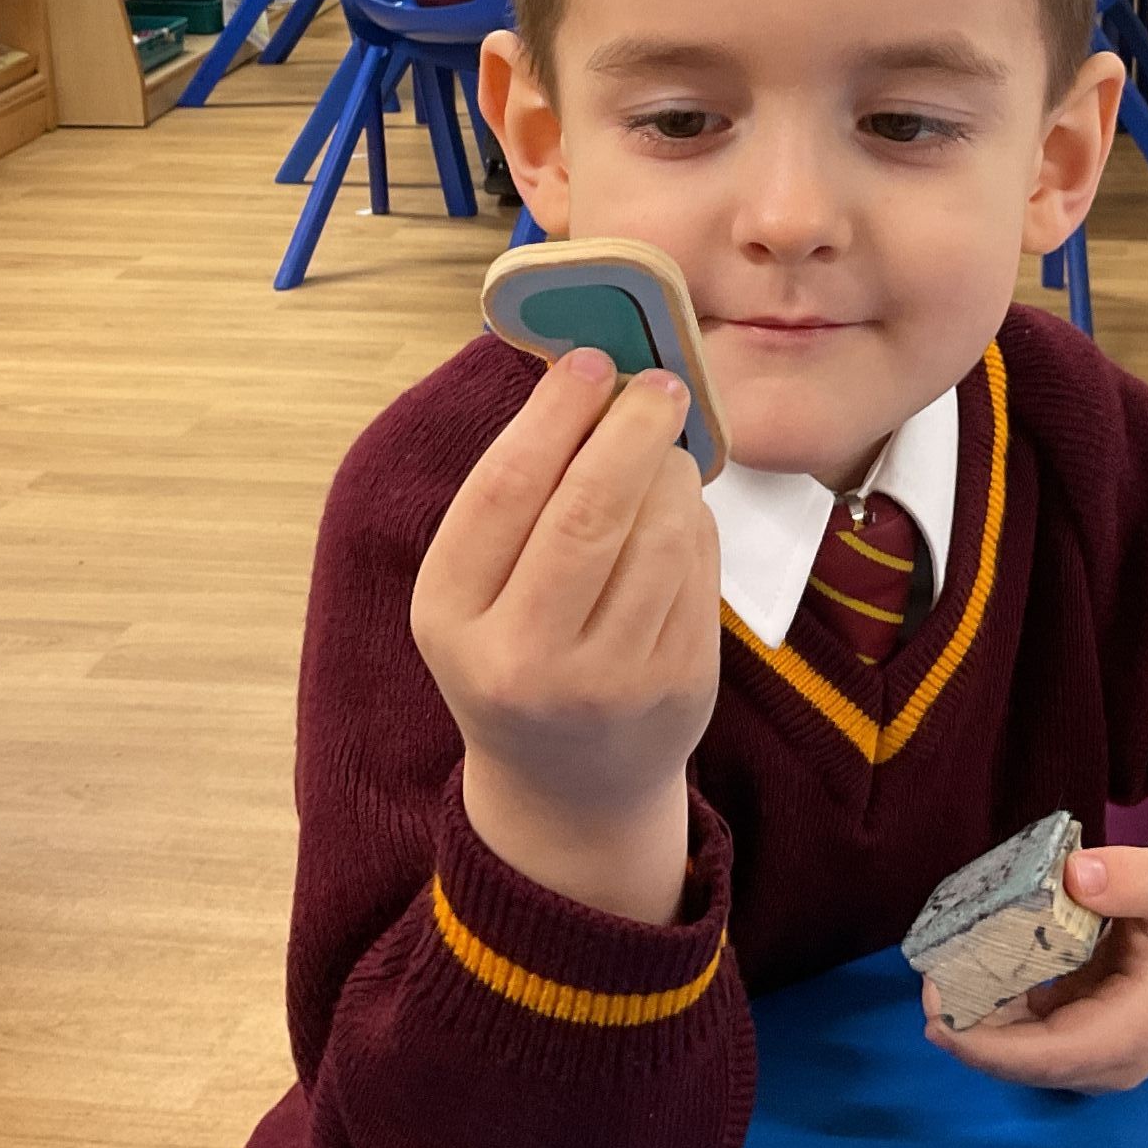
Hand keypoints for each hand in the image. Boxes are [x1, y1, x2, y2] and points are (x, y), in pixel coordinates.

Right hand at [411, 349, 720, 924]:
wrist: (567, 786)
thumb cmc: (517, 648)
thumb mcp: (476, 588)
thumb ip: (516, 495)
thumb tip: (585, 376)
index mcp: (449, 615)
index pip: (505, 490)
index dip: (554, 413)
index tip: (589, 361)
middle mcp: (521, 656)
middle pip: (591, 509)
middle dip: (632, 428)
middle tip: (658, 382)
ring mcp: (607, 680)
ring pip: (660, 533)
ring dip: (672, 470)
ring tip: (665, 447)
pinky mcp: (677, 686)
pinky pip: (698, 569)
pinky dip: (695, 520)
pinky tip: (679, 511)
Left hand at [924, 848, 1147, 1093]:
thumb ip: (1132, 878)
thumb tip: (1075, 873)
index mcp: (1138, 1028)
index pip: (1053, 1054)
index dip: (991, 1046)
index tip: (940, 1018)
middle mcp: (1114, 1056)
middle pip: (1030, 1060)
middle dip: (972, 1032)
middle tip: (927, 984)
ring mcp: (1099, 1051)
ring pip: (1025, 1050)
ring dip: (979, 1020)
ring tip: (936, 977)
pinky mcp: (1087, 1035)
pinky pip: (1032, 1032)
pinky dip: (998, 1008)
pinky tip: (969, 974)